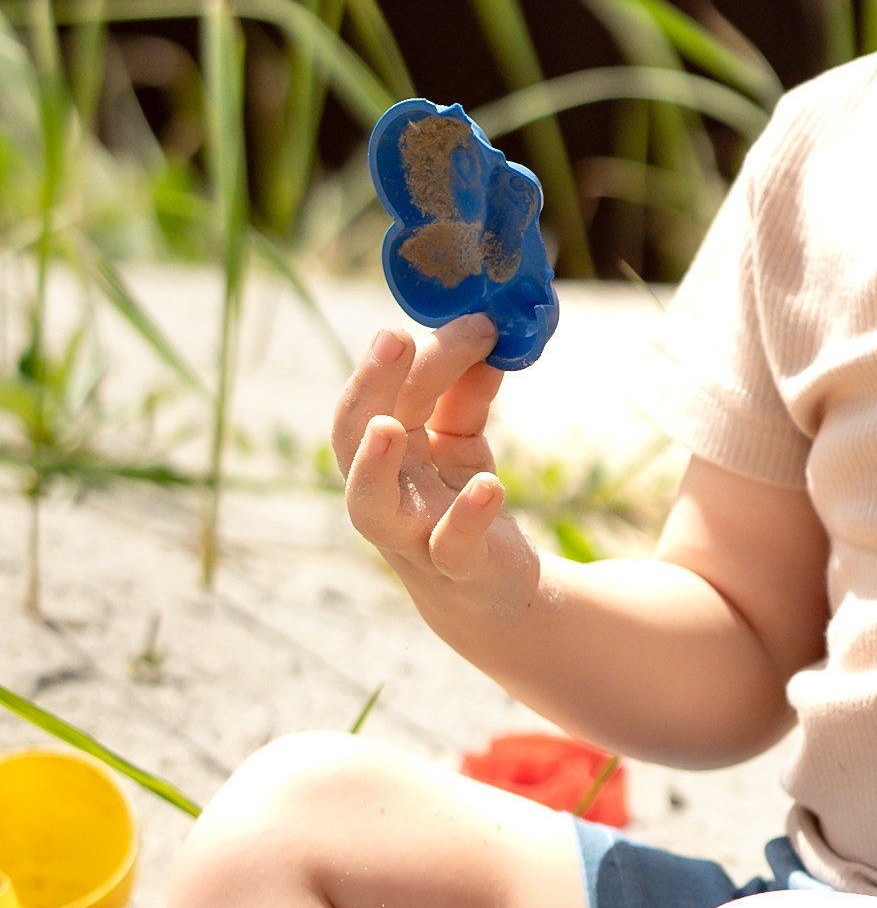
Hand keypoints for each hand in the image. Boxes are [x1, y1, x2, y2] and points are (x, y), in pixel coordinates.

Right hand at [330, 315, 538, 617]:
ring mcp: (412, 536)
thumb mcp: (462, 440)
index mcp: (382, 453)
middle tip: (394, 339)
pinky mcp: (458, 569)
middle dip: (369, 388)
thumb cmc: (461, 503)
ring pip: (370, 507)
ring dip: (372, 466)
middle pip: (352, 440)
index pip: (381, 396)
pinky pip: (451, 547)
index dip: (408, 358)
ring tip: (387, 426)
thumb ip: (466, 391)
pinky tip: (489, 487)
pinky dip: (466, 518)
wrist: (493, 590)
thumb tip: (485, 334)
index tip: (463, 316)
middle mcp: (383, 493)